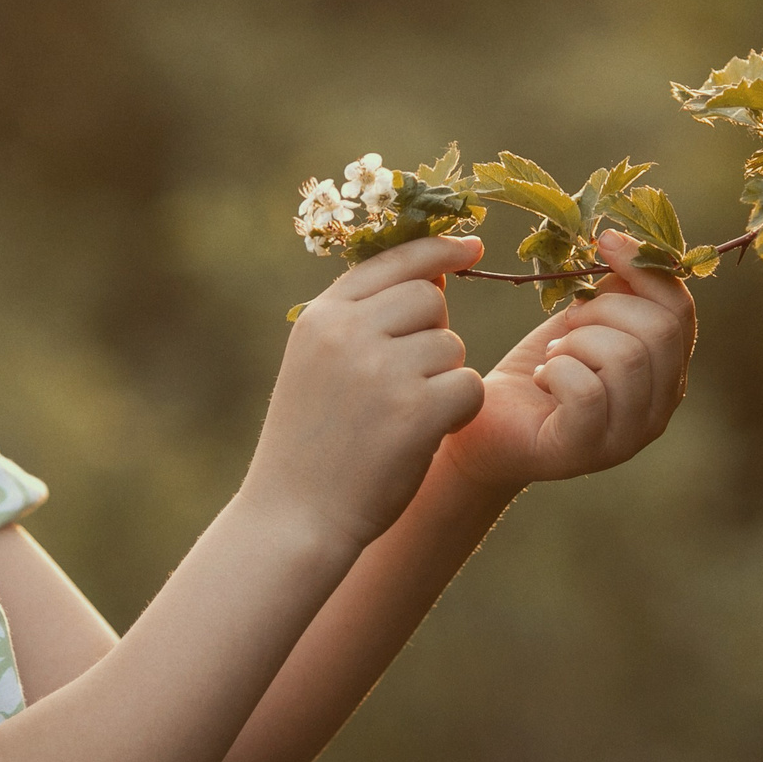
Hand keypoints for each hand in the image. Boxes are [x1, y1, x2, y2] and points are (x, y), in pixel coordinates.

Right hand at [245, 235, 488, 549]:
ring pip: (451, 346)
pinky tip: (428, 434)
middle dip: (434, 333)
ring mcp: (381, 371)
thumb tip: (435, 272)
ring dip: (444, 378)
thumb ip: (365, 318)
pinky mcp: (414, 411)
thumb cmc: (312, 442)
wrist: (293, 516)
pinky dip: (460, 411)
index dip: (437, 249)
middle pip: (429, 298)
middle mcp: (348, 333)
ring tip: (404, 416)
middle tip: (408, 380)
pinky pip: (468, 386)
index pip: (392, 260)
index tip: (469, 245)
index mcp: (322, 316)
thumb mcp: (319, 364)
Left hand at [440, 229, 696, 493]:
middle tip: (568, 321)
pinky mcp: (585, 449)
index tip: (604, 241)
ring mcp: (627, 437)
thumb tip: (622, 245)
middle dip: (605, 308)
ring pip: (627, 357)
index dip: (645, 268)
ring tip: (554, 353)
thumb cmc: (541, 368)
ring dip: (578, 340)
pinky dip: (557, 370)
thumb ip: (618, 291)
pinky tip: (543, 378)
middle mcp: (660, 411)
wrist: (487, 420)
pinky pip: (586, 391)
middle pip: (660, 331)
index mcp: (667, 374)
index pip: (681, 311)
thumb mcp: (585, 321)